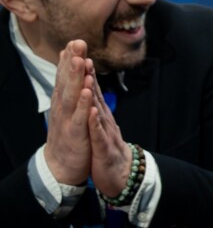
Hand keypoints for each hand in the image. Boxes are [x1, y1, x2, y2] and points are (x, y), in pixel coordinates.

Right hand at [44, 40, 93, 184]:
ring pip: (71, 95)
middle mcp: (63, 108)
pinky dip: (82, 103)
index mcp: (64, 102)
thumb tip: (71, 76)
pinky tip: (85, 91)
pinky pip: (79, 117)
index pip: (66, 77)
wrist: (62, 166)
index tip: (74, 41)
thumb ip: (70, 94)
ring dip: (75, 77)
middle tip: (77, 42)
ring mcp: (68, 120)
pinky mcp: (75, 133)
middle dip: (72, 61)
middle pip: (67, 81)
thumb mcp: (69, 113)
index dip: (70, 59)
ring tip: (80, 60)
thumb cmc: (69, 136)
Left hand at [88, 66, 132, 197]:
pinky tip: (92, 110)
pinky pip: (98, 134)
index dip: (84, 71)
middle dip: (87, 74)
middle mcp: (104, 120)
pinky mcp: (104, 148)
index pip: (90, 89)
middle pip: (94, 94)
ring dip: (92, 93)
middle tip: (82, 53)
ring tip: (86, 75)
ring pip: (97, 110)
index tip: (77, 52)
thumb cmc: (107, 150)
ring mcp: (105, 133)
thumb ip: (97, 108)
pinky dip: (95, 122)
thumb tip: (91, 89)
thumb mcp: (100, 126)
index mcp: (100, 115)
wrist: (120, 176)